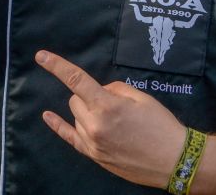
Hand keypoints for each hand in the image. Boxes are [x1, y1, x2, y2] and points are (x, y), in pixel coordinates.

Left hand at [35, 49, 185, 188]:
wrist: (174, 160)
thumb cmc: (160, 125)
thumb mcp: (140, 97)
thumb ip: (114, 89)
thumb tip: (99, 91)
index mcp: (107, 106)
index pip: (75, 80)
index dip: (57, 66)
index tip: (41, 56)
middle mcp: (94, 125)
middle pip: (76, 99)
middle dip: (88, 95)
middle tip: (113, 103)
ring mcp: (92, 143)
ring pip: (76, 116)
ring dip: (87, 111)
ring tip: (114, 121)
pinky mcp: (94, 156)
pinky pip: (70, 137)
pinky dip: (58, 126)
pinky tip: (48, 116)